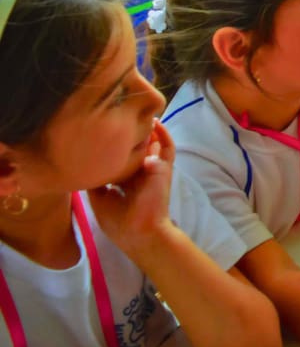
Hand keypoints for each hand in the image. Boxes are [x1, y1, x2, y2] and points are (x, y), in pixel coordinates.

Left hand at [90, 119, 173, 254]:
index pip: (121, 159)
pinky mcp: (164, 168)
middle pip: (136, 148)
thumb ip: (95, 181)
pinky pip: (167, 147)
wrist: (138, 232)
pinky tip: (155, 121)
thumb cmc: (118, 221)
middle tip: (119, 117)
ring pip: (152, 144)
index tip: (102, 133)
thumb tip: (84, 163)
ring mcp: (153, 169)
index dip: (113, 147)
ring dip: (147, 130)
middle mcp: (139, 173)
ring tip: (138, 113)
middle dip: (130, 134)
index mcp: (125, 182)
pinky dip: (163, 134)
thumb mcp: (98, 200)